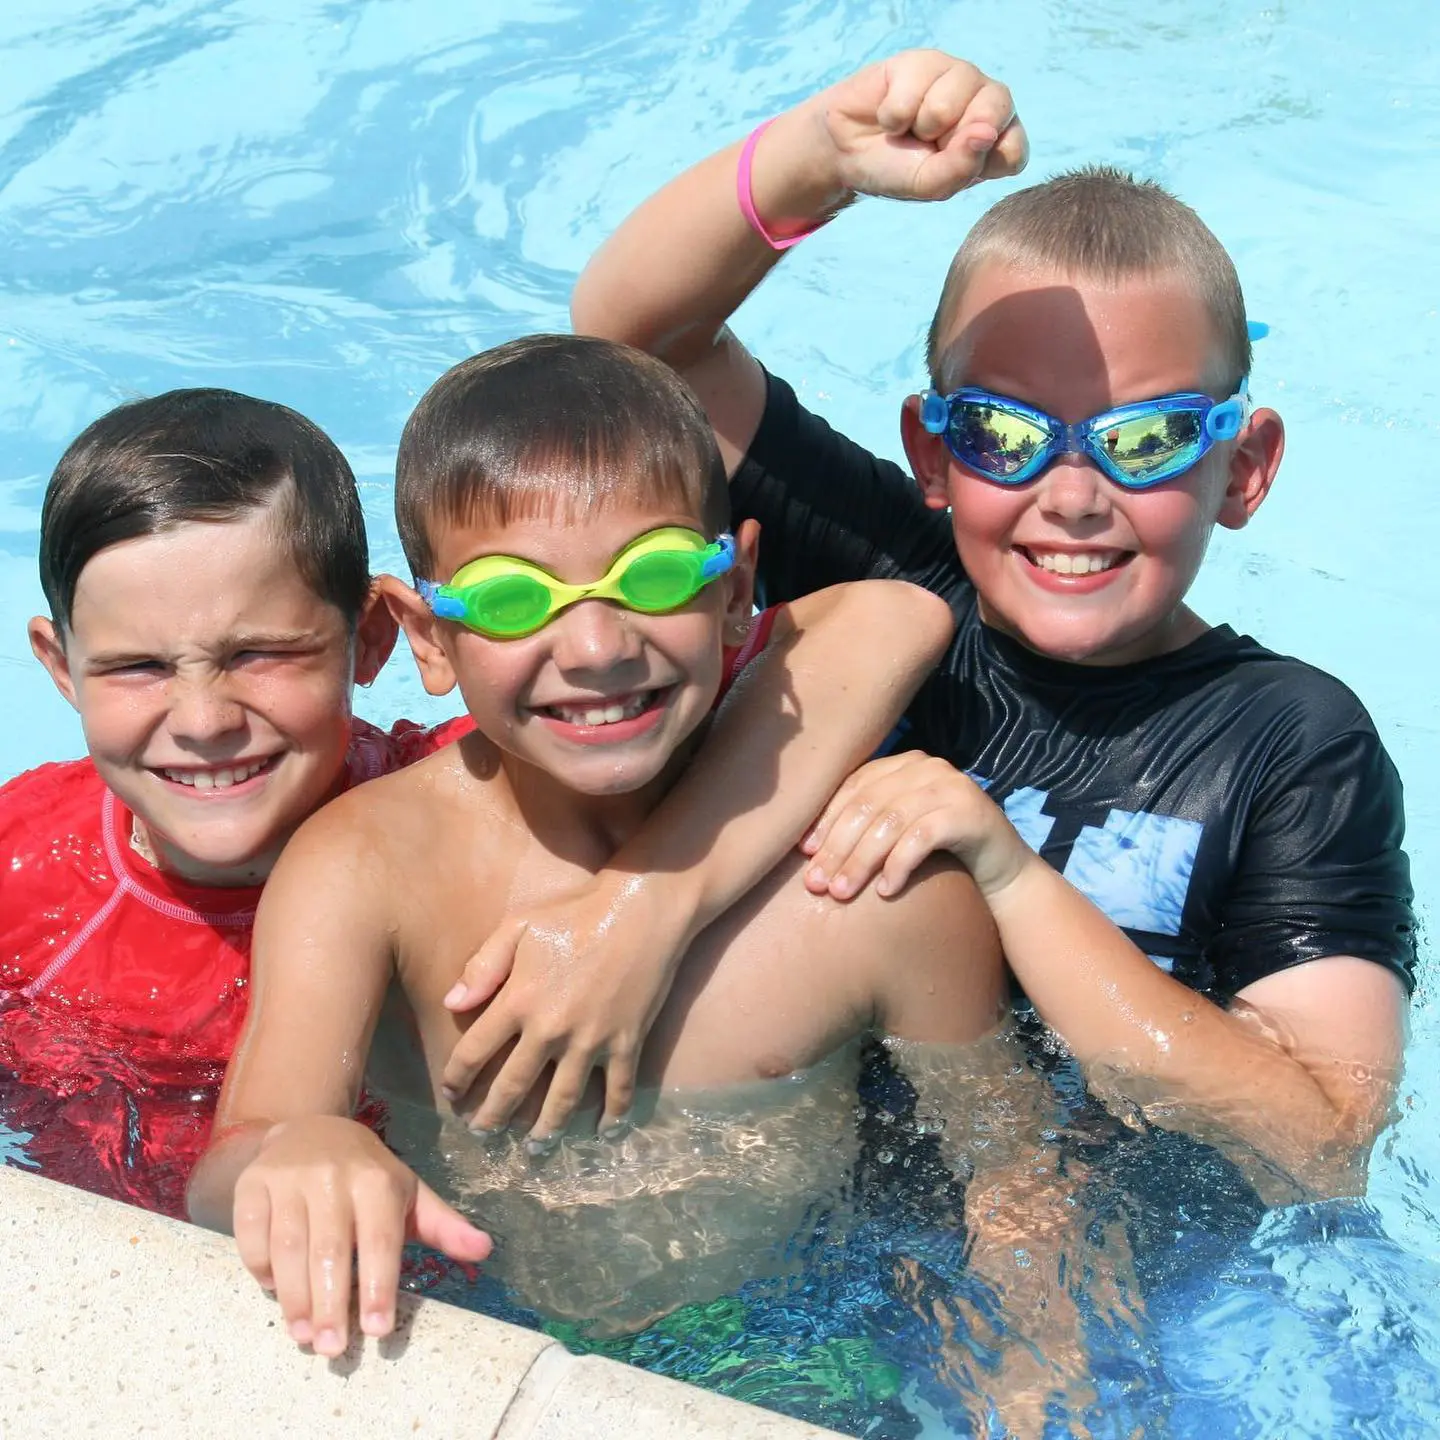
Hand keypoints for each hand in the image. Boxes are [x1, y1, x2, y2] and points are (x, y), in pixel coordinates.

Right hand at [232, 1115, 491, 1356]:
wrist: (310, 1126)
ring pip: (289, 1246)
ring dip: (295, 1297)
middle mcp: (332, 1176)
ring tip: (304, 1336)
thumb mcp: (408, 1192)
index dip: (379, 1286)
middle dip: (332, 1304)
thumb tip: (485, 1250)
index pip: (379, 1240)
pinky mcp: (252, 1184)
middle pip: (331, 1249)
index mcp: (377, 1180)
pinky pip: (251, 1234)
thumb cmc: (366, 1174)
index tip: (379, 1330)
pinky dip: (260, 1266)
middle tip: (334, 1350)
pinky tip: (273, 1290)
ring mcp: (289, 1178)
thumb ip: (443, 1225)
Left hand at [440, 873, 689, 1140]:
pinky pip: (617, 1090)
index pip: (475, 1052)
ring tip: (533, 1146)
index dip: (458, 1079)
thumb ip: (484, 965)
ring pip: (562, 1100)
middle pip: (514, 1086)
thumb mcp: (519, 926)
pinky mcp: (627, 1043)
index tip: (452, 1095)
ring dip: (545, 1129)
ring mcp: (591, 1041)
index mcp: (519, 1001)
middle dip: (493, 1116)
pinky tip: (601, 1131)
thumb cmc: (576, 913)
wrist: (641, 910)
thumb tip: (452, 1003)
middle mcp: (551, 1030)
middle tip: (482, 1134)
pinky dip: (610, 1115)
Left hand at [800, 751, 1032, 900]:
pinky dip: (898, 865)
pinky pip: (922, 837)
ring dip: (860, 861)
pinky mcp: (970, 812)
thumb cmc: (941, 855)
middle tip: (817, 884)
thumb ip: (867, 825)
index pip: (855, 786)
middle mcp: (927, 766)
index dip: (826, 819)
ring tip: (841, 893)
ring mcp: (951, 786)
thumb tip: (807, 848)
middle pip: (868, 805)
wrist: (1004, 872)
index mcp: (904, 763)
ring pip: (890, 822)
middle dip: (837, 846)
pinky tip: (885, 892)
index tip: (805, 854)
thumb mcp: (899, 833)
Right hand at [815, 49, 1027, 200]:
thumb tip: (987, 132)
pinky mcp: (925, 59)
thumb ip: (961, 168)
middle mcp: (984, 103)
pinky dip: (893, 114)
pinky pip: (914, 89)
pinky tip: (890, 115)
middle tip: (928, 145)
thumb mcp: (929, 185)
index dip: (982, 162)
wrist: (848, 152)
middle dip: (952, 138)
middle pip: (994, 110)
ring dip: (918, 125)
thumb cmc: (896, 170)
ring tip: (908, 129)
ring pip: (950, 100)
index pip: (1014, 149)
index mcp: (995, 140)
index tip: (952, 167)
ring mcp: (957, 76)